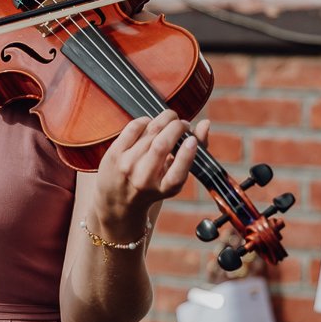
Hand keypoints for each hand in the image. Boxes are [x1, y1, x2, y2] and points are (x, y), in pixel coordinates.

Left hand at [91, 109, 204, 242]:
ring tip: (170, 120)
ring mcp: (127, 165)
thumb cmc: (154, 184)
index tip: (192, 140)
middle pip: (162, 145)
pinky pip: (133, 127)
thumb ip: (194, 151)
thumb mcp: (175, 176)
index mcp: (164, 188)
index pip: (178, 173)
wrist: (118, 201)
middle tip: (183, 124)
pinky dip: (146, 120)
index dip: (187, 153)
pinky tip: (151, 123)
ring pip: (149, 132)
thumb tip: (205, 124)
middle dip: (177, 127)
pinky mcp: (114, 154)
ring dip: (164, 120)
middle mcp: (144, 178)